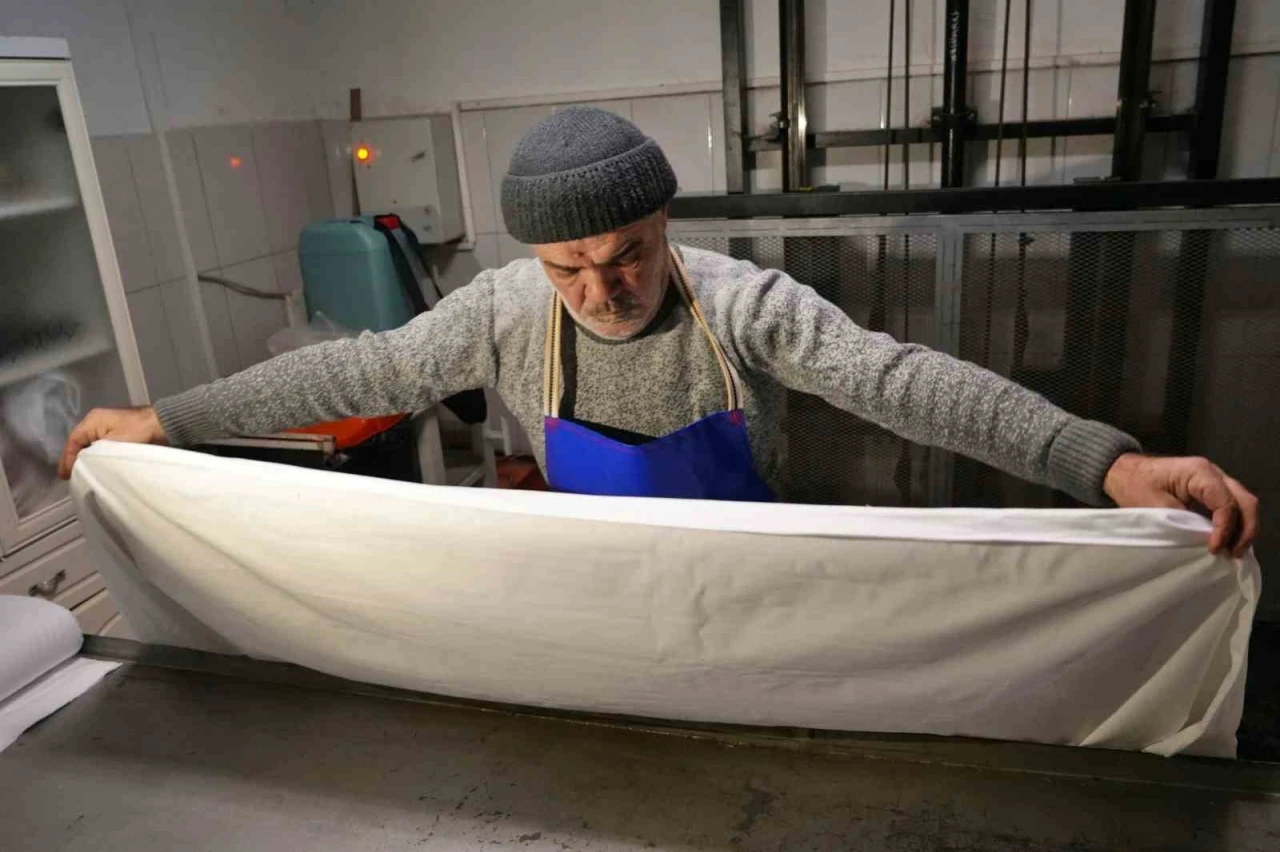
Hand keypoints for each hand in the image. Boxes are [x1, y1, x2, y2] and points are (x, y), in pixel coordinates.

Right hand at [57, 407, 166, 479]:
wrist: (165, 424)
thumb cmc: (138, 432)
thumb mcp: (112, 444)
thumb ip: (94, 454)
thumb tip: (83, 466)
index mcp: (93, 420)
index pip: (73, 440)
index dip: (67, 459)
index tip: (65, 475)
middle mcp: (98, 422)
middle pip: (80, 443)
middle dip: (74, 460)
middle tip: (70, 478)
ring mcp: (109, 427)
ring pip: (90, 446)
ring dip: (86, 460)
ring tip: (81, 475)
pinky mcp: (120, 434)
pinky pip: (102, 447)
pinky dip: (97, 457)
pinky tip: (96, 468)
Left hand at [1103, 453, 1258, 556]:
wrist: (1123, 472)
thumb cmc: (1135, 486)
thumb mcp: (1156, 507)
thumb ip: (1184, 523)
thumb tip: (1206, 543)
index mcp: (1199, 472)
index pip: (1225, 503)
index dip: (1224, 529)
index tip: (1213, 549)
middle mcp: (1214, 473)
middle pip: (1245, 501)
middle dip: (1245, 530)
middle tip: (1234, 554)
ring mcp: (1215, 480)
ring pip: (1243, 503)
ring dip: (1242, 528)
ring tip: (1233, 551)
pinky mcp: (1211, 489)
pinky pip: (1232, 505)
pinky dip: (1234, 524)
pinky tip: (1227, 541)